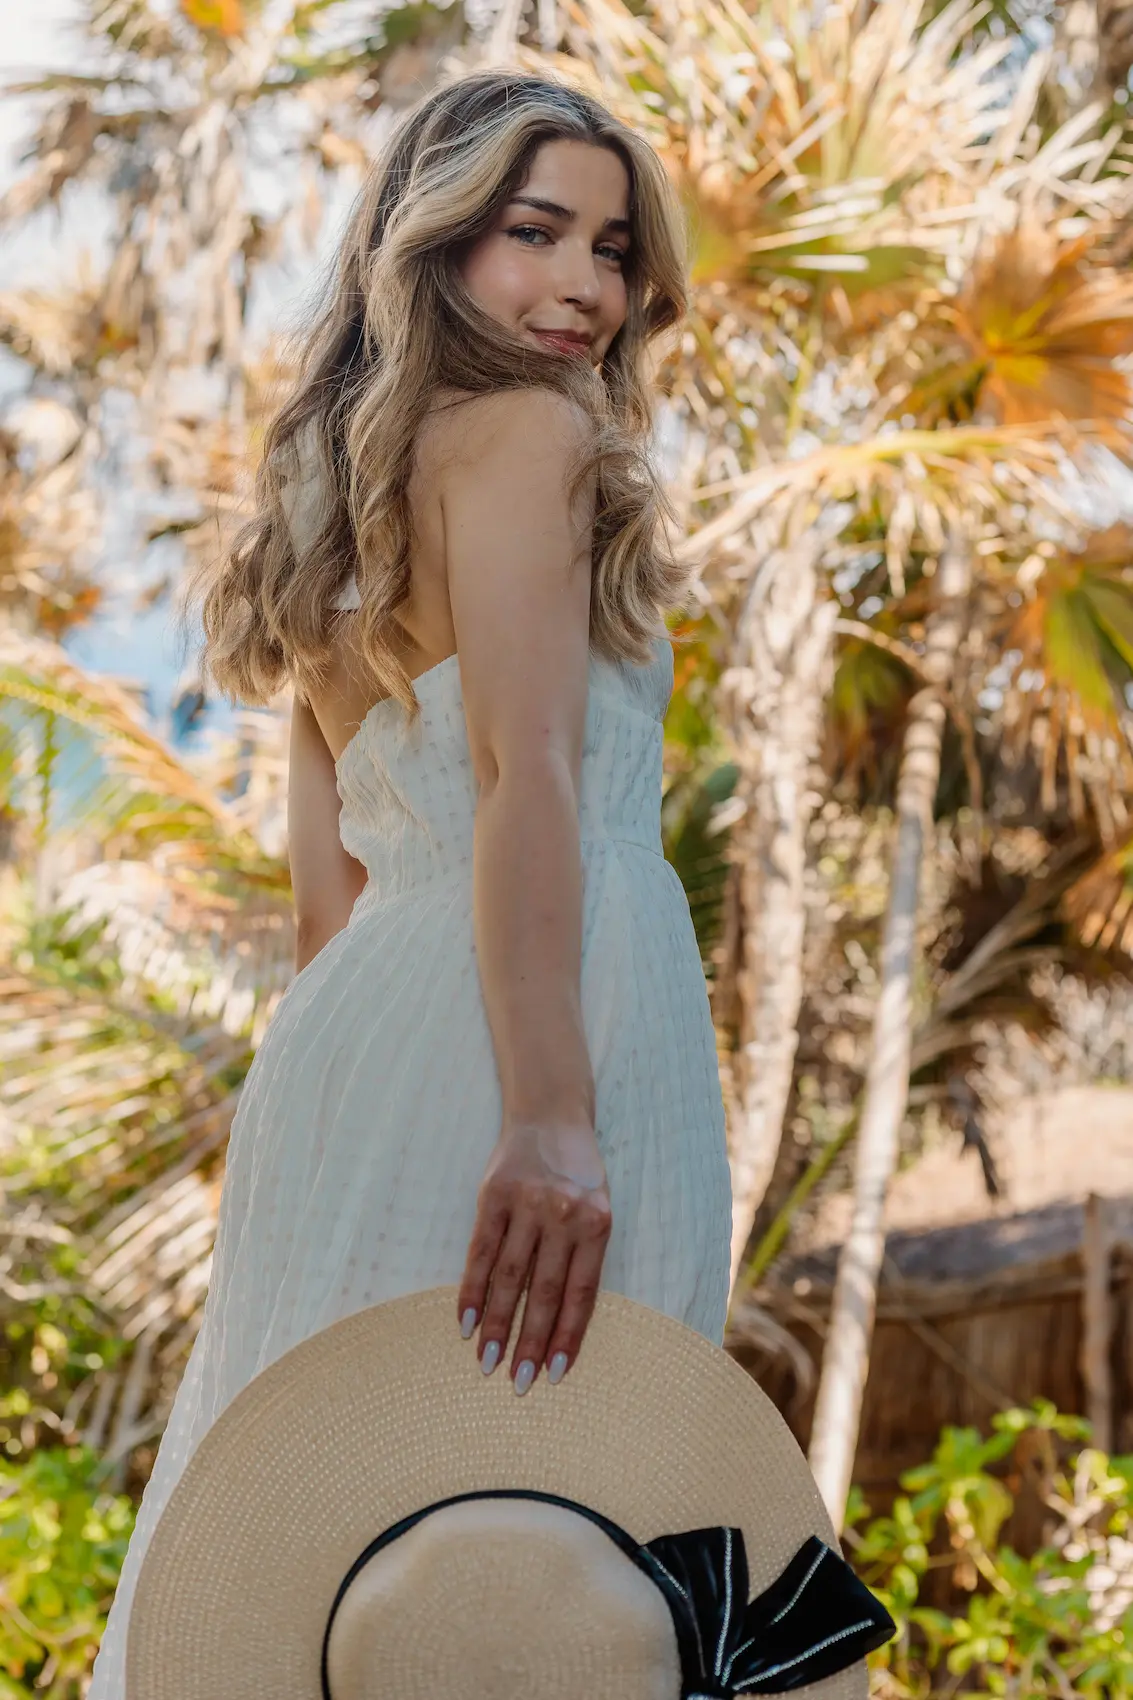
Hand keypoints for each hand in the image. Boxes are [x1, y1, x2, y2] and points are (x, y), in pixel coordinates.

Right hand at [457, 1117, 611, 1393]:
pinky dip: (472, 1290)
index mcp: (597, 1223)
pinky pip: (480, 1252)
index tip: (555, 1374)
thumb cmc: (578, 1173)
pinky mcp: (493, 1195)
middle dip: (531, 1342)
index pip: (581, 1293)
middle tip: (518, 1383)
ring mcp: (527, 1204)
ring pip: (509, 1277)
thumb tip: (561, 1323)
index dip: (568, 1336)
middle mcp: (564, 1215)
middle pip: (544, 1292)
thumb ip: (583, 1256)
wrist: (550, 1114)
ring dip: (497, 1325)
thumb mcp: (597, 1208)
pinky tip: (466, 1322)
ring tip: (486, 1362)